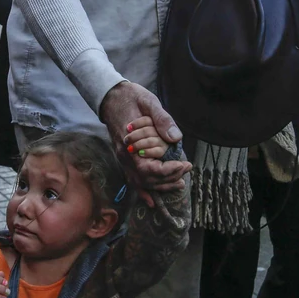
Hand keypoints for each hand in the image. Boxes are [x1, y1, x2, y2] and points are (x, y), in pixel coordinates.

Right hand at [99, 82, 190, 201]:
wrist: (111, 96)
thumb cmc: (131, 98)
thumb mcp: (149, 102)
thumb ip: (162, 120)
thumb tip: (176, 138)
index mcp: (129, 144)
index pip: (148, 169)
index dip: (168, 172)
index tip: (183, 164)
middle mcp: (125, 157)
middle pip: (146, 180)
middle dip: (169, 178)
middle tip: (187, 167)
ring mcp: (123, 160)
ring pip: (141, 183)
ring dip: (161, 186)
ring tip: (180, 181)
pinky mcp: (125, 160)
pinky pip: (133, 180)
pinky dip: (143, 192)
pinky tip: (153, 201)